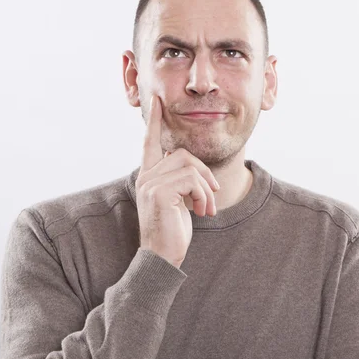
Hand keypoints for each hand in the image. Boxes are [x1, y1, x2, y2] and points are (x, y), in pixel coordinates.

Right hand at [135, 94, 219, 268]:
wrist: (163, 257)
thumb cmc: (173, 233)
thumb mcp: (178, 202)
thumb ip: (181, 182)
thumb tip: (194, 170)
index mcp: (149, 177)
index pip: (150, 143)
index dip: (155, 122)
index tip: (158, 101)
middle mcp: (146, 177)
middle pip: (183, 154)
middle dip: (205, 175)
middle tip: (211, 199)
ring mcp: (150, 183)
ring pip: (190, 166)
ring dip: (206, 188)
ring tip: (207, 209)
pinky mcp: (158, 192)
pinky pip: (191, 180)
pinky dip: (203, 195)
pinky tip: (202, 212)